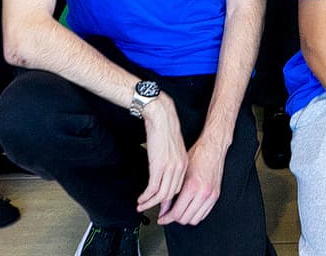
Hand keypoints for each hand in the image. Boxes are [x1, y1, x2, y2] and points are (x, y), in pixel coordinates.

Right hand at [136, 95, 188, 216]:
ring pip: (161, 194)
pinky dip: (146, 197)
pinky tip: (140, 199)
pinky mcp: (158, 166)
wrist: (161, 116)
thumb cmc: (164, 129)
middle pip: (170, 194)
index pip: (178, 187)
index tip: (159, 203)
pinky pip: (153, 189)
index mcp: (184, 162)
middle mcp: (180, 167)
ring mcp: (170, 168)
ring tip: (141, 206)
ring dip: (150, 203)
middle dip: (159, 205)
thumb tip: (163, 173)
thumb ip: (171, 162)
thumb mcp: (172, 148)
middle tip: (148, 208)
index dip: (167, 198)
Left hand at [158, 132, 224, 225]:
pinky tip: (190, 208)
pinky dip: (196, 215)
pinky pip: (204, 214)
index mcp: (192, 187)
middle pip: (185, 219)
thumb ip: (172, 192)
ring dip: (186, 218)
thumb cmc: (197, 156)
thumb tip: (164, 207)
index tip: (162, 218)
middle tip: (168, 215)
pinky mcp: (216, 195)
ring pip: (195, 219)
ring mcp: (211, 195)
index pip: (176, 213)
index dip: (166, 218)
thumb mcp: (181, 173)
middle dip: (174, 219)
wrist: (213, 148)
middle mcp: (203, 193)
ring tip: (179, 212)